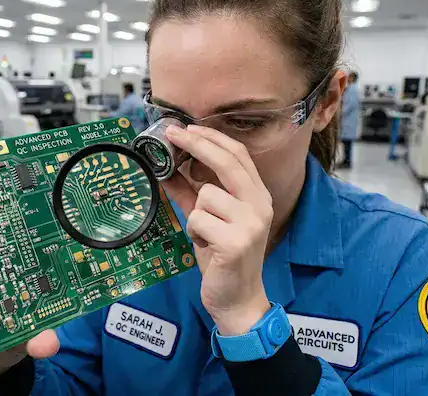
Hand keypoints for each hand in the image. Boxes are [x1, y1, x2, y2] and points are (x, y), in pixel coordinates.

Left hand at [162, 125, 272, 335]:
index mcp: (257, 196)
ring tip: (204, 234)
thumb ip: (190, 194)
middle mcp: (260, 205)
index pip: (237, 155)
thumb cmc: (223, 258)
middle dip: (197, 145)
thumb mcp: (207, 220)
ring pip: (205, 195)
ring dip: (195, 214)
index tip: (185, 128)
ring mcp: (251, 223)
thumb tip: (167, 168)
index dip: (210, 138)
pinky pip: (198, 219)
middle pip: (227, 162)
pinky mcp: (236, 241)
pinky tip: (206, 246)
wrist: (237, 300)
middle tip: (172, 134)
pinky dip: (194, 232)